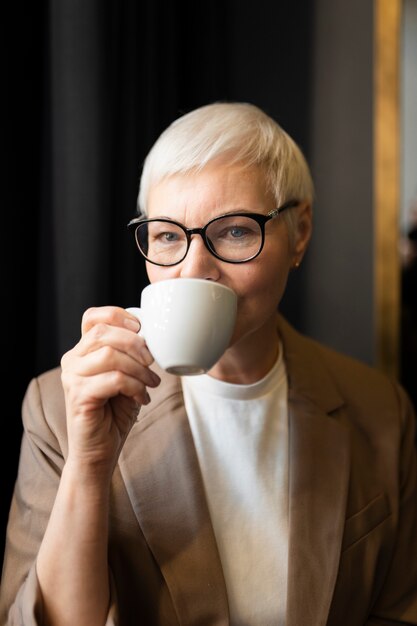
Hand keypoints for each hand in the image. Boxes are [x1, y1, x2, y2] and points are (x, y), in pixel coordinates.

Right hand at [60, 306, 160, 476]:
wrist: (99, 451)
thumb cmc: (114, 413)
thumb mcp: (127, 377)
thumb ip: (131, 355)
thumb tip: (151, 337)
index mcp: (83, 351)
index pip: (93, 317)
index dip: (119, 315)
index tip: (142, 329)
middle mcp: (72, 360)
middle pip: (103, 332)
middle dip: (135, 343)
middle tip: (152, 361)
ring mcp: (72, 378)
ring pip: (110, 355)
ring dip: (139, 369)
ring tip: (152, 383)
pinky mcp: (79, 396)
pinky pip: (114, 379)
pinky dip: (135, 387)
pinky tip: (142, 399)